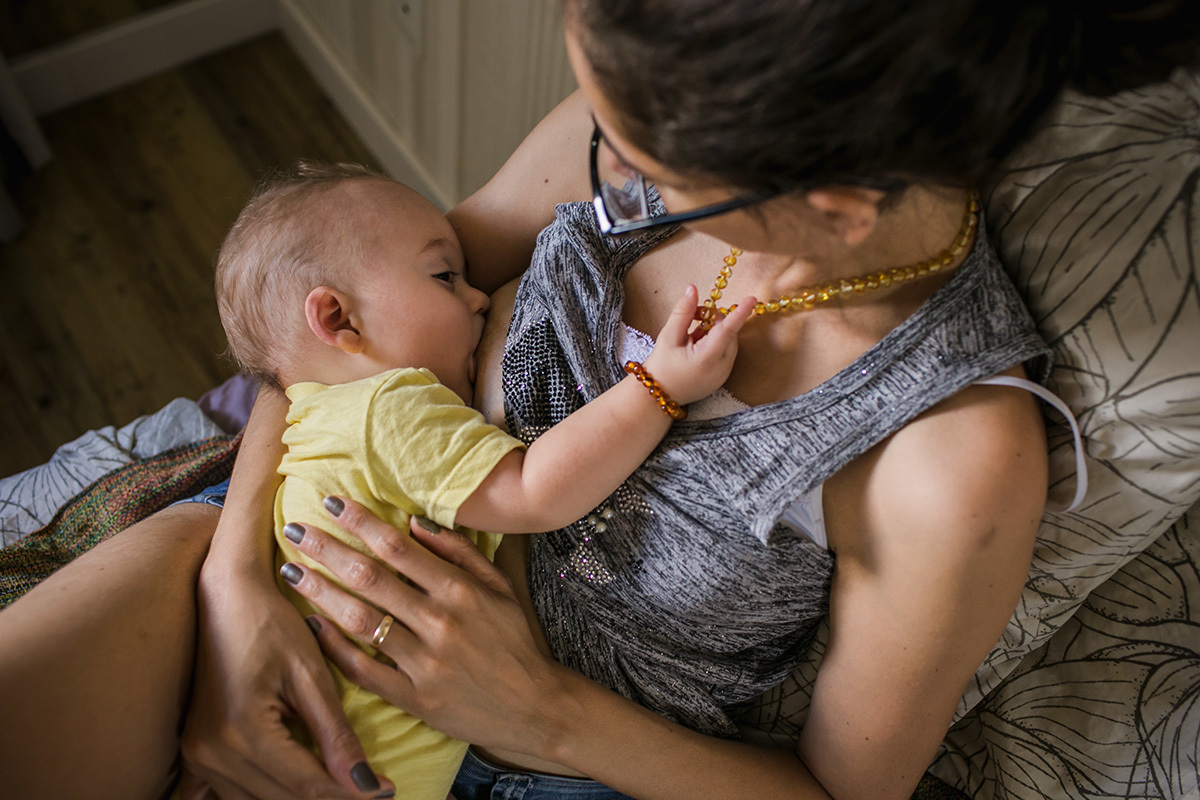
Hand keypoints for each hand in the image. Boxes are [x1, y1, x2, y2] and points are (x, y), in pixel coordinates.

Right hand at [180, 557, 395, 798]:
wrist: (228, 597)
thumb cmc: (273, 625)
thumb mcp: (311, 676)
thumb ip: (335, 735)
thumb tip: (367, 786)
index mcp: (243, 730)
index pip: (307, 784)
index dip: (351, 792)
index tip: (387, 790)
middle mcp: (212, 751)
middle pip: (284, 799)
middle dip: (331, 796)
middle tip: (372, 788)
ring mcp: (197, 754)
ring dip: (299, 797)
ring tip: (341, 783)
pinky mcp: (194, 750)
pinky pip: (229, 793)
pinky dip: (265, 794)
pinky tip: (292, 787)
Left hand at [276, 498, 568, 757]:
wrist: (535, 707)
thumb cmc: (515, 641)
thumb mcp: (500, 587)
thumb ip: (459, 552)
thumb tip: (414, 522)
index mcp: (460, 590)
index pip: (398, 547)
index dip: (361, 522)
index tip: (331, 503)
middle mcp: (440, 622)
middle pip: (371, 578)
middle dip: (328, 550)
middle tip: (295, 530)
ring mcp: (424, 662)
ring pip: (361, 621)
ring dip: (322, 593)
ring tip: (292, 572)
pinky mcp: (414, 698)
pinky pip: (363, 670)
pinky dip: (334, 648)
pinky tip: (312, 626)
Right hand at [642, 284, 756, 404]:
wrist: (658, 396)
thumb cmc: (661, 367)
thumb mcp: (668, 337)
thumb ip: (683, 312)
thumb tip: (692, 289)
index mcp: (707, 358)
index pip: (728, 330)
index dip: (740, 313)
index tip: (752, 299)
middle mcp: (721, 368)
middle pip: (729, 333)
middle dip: (714, 320)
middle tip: (693, 318)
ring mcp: (723, 375)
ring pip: (729, 342)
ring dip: (715, 332)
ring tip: (691, 337)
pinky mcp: (722, 378)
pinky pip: (726, 354)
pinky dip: (715, 345)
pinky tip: (696, 349)